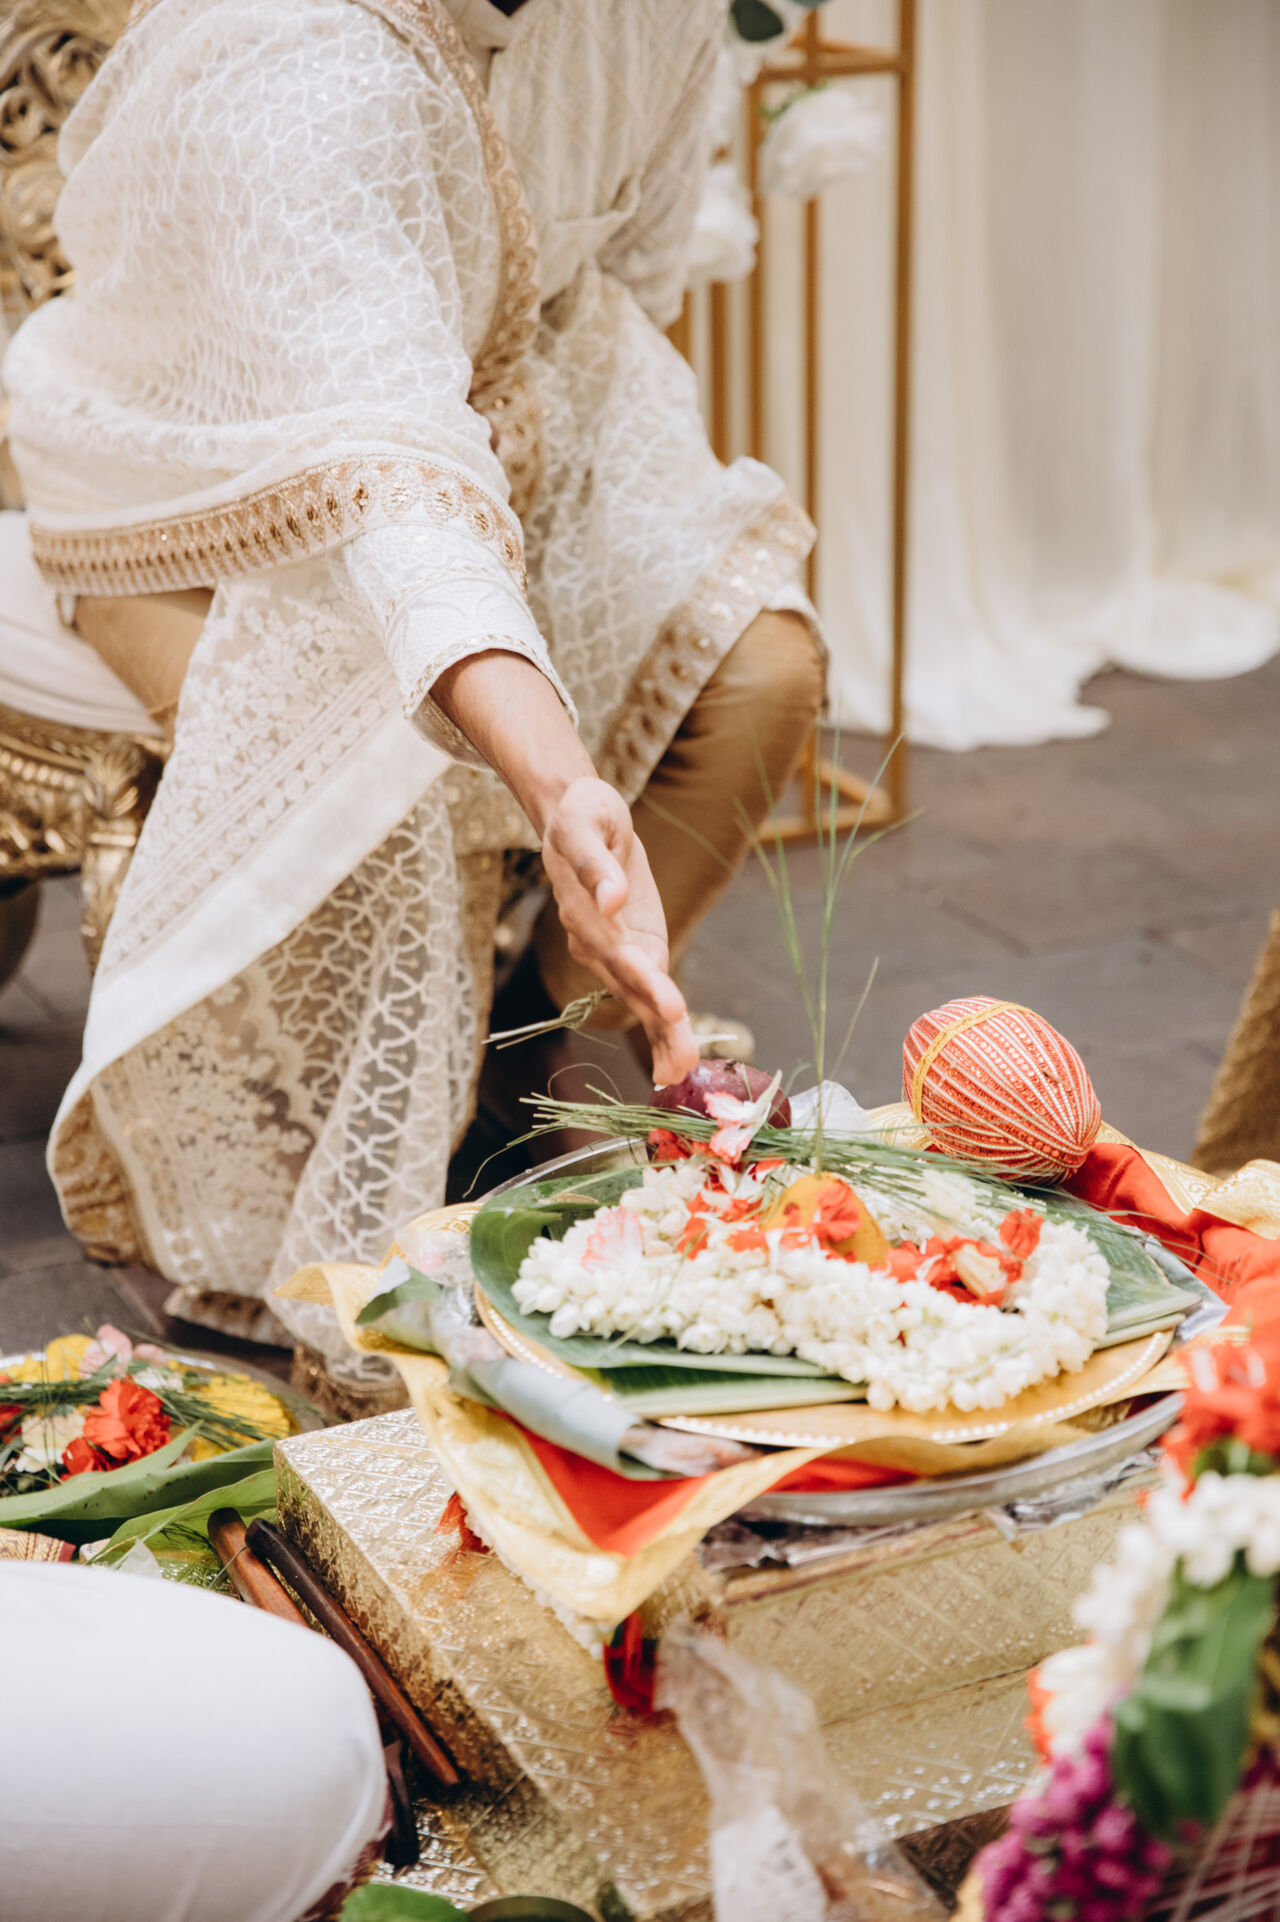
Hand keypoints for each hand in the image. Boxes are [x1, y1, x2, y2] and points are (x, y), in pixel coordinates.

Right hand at [540, 776, 698, 1085]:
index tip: (671, 1005)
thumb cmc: (581, 816)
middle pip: (632, 989)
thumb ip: (595, 864)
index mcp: (586, 916)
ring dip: (663, 1038)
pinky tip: (678, 1062)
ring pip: (640, 1001)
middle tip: (683, 1061)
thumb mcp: (584, 825)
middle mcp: (597, 945)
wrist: (578, 816)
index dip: (644, 979)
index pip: (618, 953)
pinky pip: (649, 996)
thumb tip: (612, 899)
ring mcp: (615, 954)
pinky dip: (664, 1029)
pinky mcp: (635, 953)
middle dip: (659, 1026)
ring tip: (683, 1072)